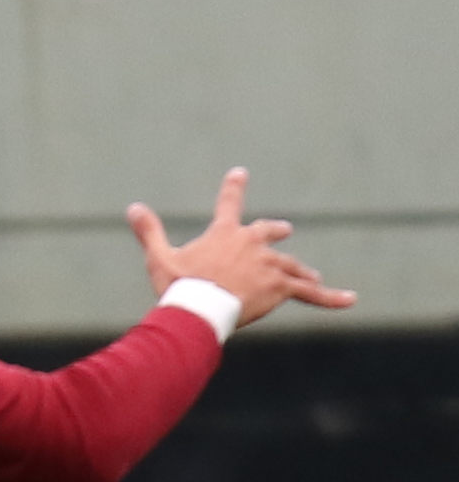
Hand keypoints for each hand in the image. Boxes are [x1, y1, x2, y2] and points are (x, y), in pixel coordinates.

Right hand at [128, 168, 354, 325]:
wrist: (200, 308)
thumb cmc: (179, 285)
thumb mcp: (159, 258)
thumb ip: (149, 231)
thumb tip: (132, 207)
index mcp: (225, 233)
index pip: (229, 203)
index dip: (233, 186)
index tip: (239, 173)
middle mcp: (253, 244)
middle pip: (270, 234)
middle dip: (276, 232)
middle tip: (286, 230)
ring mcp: (270, 265)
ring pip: (290, 267)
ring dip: (298, 271)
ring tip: (310, 277)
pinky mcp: (282, 287)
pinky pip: (310, 293)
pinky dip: (330, 297)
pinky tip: (350, 300)